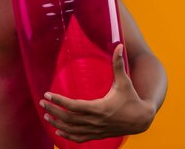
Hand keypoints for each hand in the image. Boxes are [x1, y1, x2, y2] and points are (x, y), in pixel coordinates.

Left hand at [39, 44, 155, 142]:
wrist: (141, 120)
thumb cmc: (131, 98)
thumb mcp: (125, 81)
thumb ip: (119, 64)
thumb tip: (119, 45)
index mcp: (100, 107)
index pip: (74, 106)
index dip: (60, 101)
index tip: (48, 94)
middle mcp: (96, 121)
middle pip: (69, 118)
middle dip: (54, 110)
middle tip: (42, 102)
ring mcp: (96, 130)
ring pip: (72, 130)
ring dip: (57, 123)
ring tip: (46, 115)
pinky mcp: (98, 135)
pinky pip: (79, 138)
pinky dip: (67, 135)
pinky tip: (58, 131)